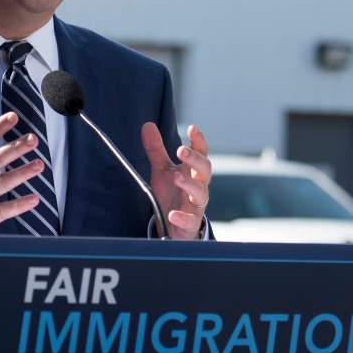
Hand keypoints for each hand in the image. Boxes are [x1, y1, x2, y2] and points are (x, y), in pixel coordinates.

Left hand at [141, 122, 210, 239]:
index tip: (192, 128)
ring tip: (176, 177)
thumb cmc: (172, 195)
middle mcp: (198, 187)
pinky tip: (172, 214)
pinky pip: (189, 221)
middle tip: (181, 150)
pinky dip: (182, 217)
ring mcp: (195, 206)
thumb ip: (156, 150)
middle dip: (195, 159)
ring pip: (201, 194)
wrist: (174, 227)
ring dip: (190, 184)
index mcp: (192, 172)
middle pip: (205, 170)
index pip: (201, 153)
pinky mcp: (190, 224)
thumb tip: (148, 125)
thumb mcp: (162, 171)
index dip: (198, 141)